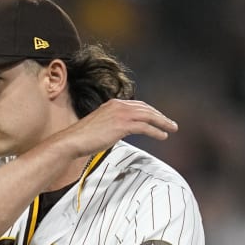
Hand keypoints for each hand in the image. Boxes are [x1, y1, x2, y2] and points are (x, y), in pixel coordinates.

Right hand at [49, 99, 177, 159]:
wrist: (72, 140)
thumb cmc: (82, 137)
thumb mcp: (99, 126)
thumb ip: (111, 125)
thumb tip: (119, 131)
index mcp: (113, 104)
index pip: (137, 105)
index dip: (150, 111)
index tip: (158, 118)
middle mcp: (118, 105)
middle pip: (146, 108)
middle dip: (160, 116)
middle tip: (170, 123)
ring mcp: (120, 114)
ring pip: (148, 116)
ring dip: (162, 122)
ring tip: (172, 128)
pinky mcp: (122, 125)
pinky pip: (145, 127)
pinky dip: (156, 131)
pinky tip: (162, 135)